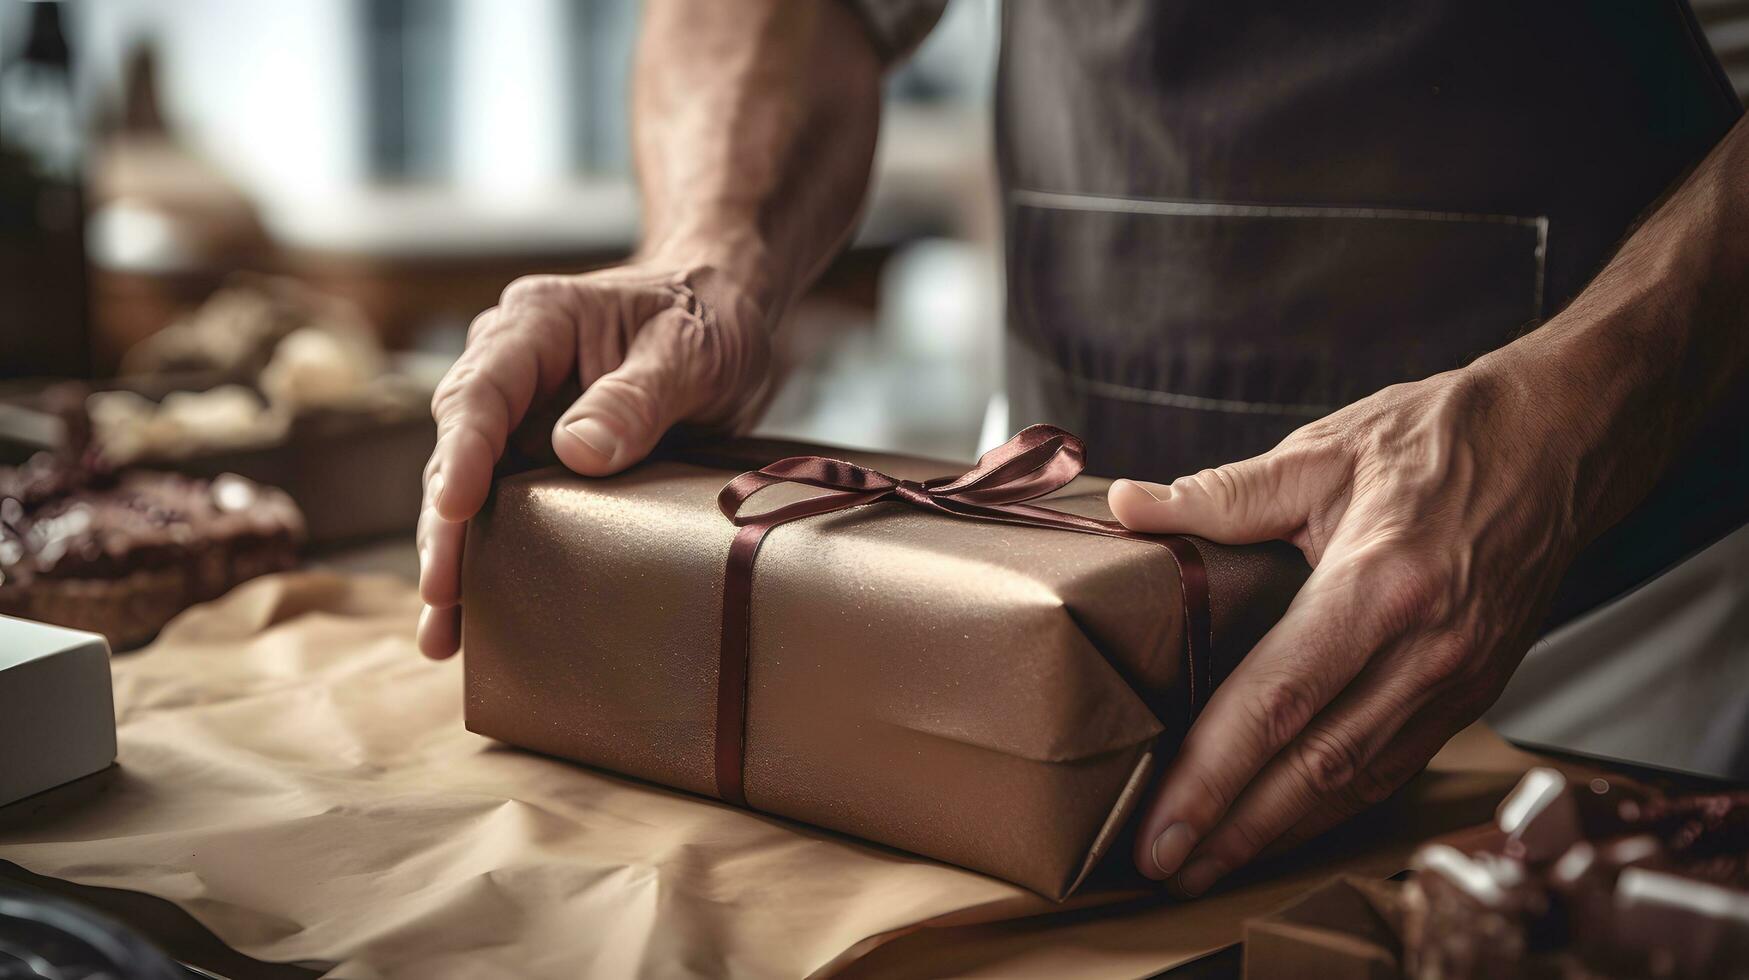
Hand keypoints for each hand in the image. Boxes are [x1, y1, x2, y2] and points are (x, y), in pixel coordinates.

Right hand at [416, 261, 771, 658]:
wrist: (727, 318)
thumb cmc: (707, 319)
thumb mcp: (688, 349)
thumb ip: (637, 394)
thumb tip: (577, 452)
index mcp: (535, 324)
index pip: (482, 390)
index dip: (463, 452)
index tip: (455, 508)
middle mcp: (510, 371)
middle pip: (459, 451)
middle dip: (445, 526)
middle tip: (442, 593)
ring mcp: (520, 420)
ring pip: (470, 494)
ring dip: (457, 559)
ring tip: (445, 634)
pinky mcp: (539, 462)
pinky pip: (506, 513)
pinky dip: (491, 563)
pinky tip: (476, 622)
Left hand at [1108, 364, 1585, 895]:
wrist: (1562, 442)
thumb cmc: (1442, 438)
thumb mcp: (1327, 449)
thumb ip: (1224, 493)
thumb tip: (1128, 505)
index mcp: (1383, 583)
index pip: (1281, 699)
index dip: (1214, 772)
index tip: (1158, 823)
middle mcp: (1428, 649)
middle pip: (1317, 765)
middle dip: (1234, 829)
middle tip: (1162, 868)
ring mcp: (1459, 679)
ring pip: (1357, 782)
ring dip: (1277, 833)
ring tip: (1204, 865)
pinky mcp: (1472, 692)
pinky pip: (1391, 767)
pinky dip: (1330, 807)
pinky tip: (1279, 826)